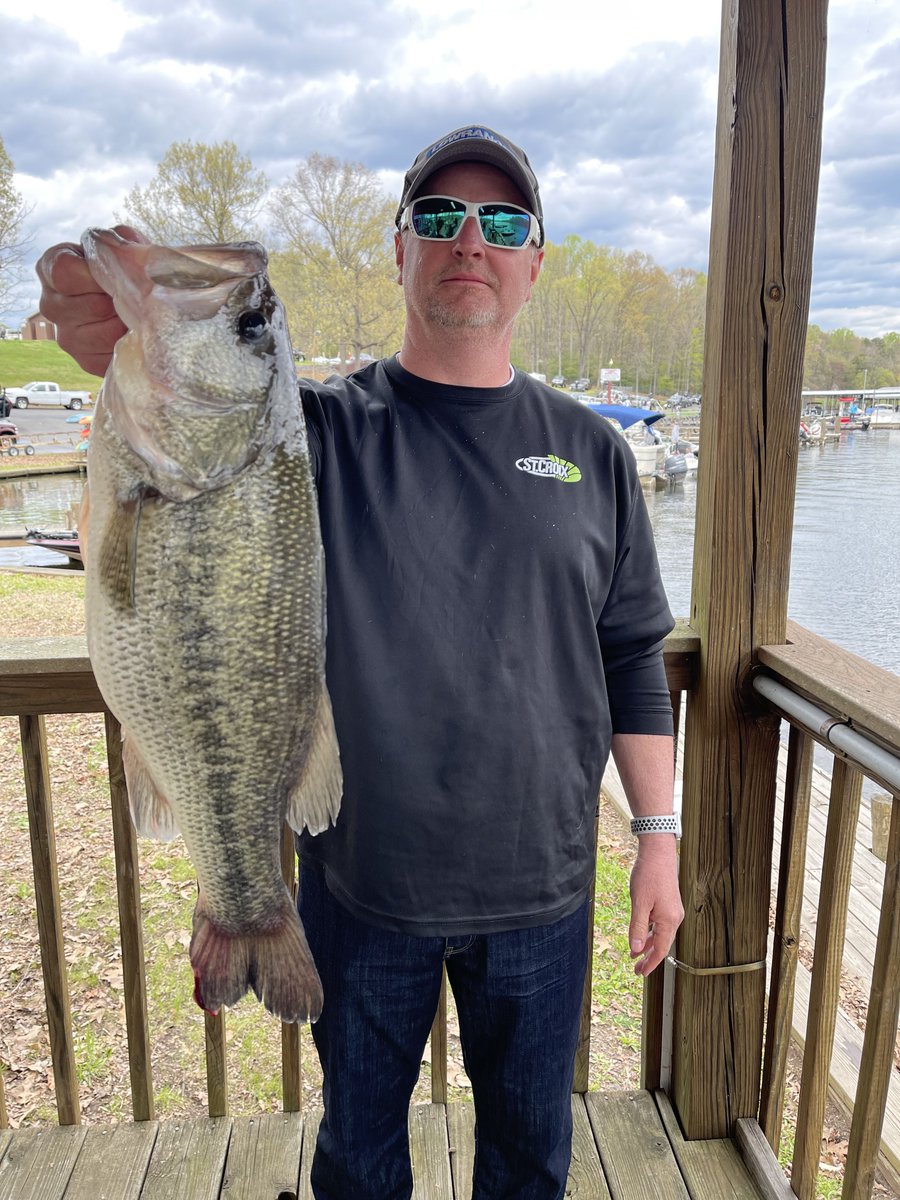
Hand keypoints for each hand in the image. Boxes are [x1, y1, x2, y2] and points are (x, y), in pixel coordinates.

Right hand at [36, 224, 145, 376]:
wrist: (145, 305)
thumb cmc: (129, 269)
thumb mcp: (126, 245)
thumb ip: (122, 239)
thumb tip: (121, 248)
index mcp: (53, 268)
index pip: (63, 271)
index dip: (95, 275)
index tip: (114, 275)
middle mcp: (50, 303)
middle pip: (88, 305)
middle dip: (119, 302)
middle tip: (134, 298)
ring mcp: (65, 336)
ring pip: (103, 333)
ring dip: (127, 324)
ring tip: (136, 314)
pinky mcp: (85, 360)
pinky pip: (111, 355)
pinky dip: (129, 344)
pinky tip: (134, 334)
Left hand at [628, 836, 683, 975]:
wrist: (658, 853)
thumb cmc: (649, 875)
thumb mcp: (639, 903)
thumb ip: (638, 927)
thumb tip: (636, 949)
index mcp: (669, 920)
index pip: (660, 950)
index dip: (650, 963)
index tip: (640, 973)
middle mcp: (674, 918)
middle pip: (662, 944)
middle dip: (649, 957)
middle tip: (636, 969)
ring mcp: (673, 911)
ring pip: (661, 934)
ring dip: (649, 945)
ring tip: (636, 955)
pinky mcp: (669, 904)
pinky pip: (661, 924)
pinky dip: (651, 932)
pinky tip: (642, 935)